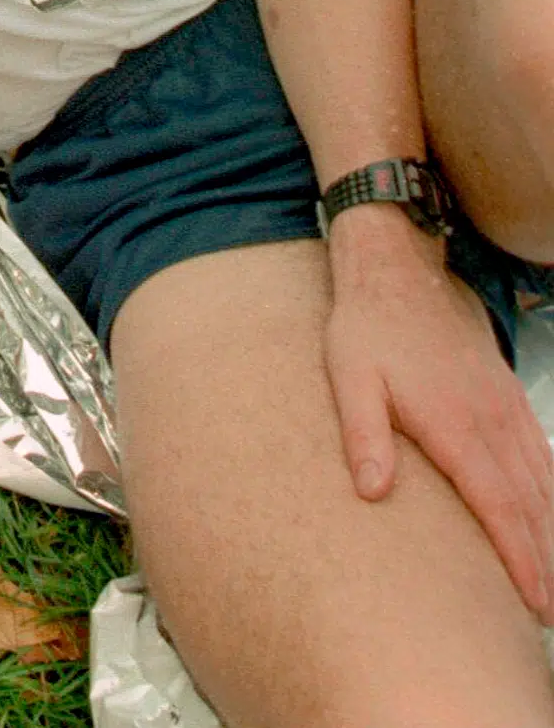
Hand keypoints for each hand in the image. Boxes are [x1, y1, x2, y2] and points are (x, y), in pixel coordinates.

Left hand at [324, 203, 553, 621]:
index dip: (519, 558)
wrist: (398, 270)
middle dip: (544, 562)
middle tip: (546, 612)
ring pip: (542, 481)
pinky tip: (551, 513)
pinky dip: (551, 490)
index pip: (497, 506)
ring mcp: (504, 405)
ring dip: (552, 532)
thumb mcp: (349, 377)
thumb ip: (363, 434)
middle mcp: (491, 419)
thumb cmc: (366, 328)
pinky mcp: (506, 393)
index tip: (533, 601)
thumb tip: (373, 494)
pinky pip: (541, 452)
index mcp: (454, 424)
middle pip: (530, 504)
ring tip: (553, 580)